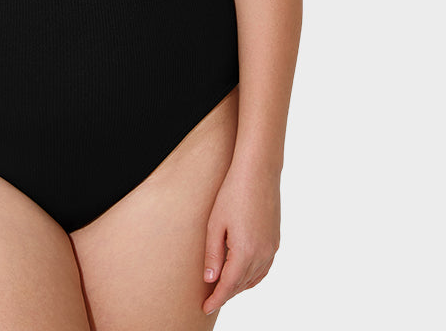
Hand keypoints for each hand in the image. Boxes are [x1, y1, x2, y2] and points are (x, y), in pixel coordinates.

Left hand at [201, 163, 280, 315]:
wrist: (258, 172)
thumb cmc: (232, 193)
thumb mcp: (215, 224)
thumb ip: (213, 254)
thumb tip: (210, 280)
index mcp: (246, 252)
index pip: (229, 286)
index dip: (216, 299)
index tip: (205, 308)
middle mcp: (262, 254)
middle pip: (242, 284)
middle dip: (226, 293)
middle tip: (210, 299)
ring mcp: (272, 248)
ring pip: (255, 278)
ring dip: (240, 286)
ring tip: (223, 288)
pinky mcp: (276, 241)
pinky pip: (264, 268)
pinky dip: (252, 276)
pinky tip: (242, 274)